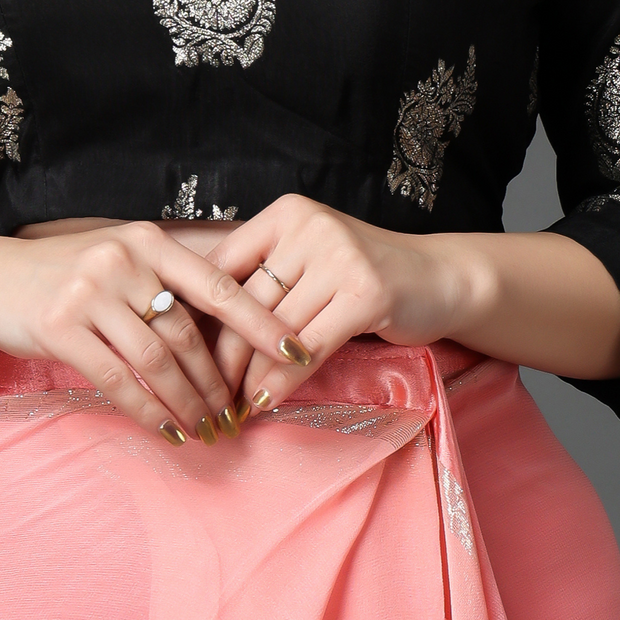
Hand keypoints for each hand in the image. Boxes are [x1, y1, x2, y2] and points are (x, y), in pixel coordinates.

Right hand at [0, 221, 300, 443]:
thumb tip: (236, 324)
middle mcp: (122, 261)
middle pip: (188, 333)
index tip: (296, 349)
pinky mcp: (60, 327)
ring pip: (156, 361)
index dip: (260, 320)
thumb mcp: (123, 261)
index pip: (218, 284)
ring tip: (207, 430)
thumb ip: (169, 283)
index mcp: (148, 242)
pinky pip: (116, 379)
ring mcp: (89, 293)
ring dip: (187, 403)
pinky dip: (147, 411)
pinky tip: (165, 431)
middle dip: (218, 382)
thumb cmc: (70, 275)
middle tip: (239, 415)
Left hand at [208, 196, 476, 408]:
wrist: (440, 278)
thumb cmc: (361, 275)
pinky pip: (310, 347)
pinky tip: (266, 401)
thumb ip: (261, 278)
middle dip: (222, 354)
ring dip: (249, 375)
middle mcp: (310, 227)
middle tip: (204, 392)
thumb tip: (195, 326)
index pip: (223, 266)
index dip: (199, 315)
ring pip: (275, 329)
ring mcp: (340, 257)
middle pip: (246, 301)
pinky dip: (284, 380)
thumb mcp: (307, 261)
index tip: (179, 355)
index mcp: (285, 214)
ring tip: (231, 405)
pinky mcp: (367, 292)